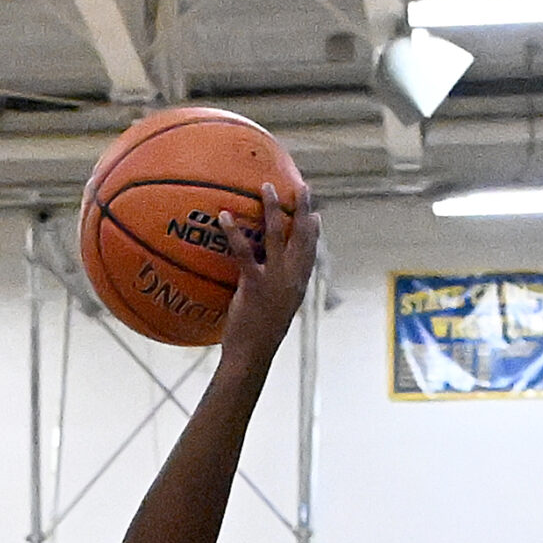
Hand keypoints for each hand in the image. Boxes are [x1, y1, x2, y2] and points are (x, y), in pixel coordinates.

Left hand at [219, 181, 318, 362]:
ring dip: (272, 208)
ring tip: (266, 187)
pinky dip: (234, 232)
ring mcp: (275, 279)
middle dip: (303, 209)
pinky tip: (225, 216)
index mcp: (298, 286)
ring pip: (277, 235)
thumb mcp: (274, 315)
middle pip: (302, 236)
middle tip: (303, 187)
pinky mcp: (255, 284)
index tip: (316, 214)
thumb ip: (276, 295)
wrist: (252, 356)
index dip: (314, 233)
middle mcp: (292, 278)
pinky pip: (244, 251)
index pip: (311, 254)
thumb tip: (266, 283)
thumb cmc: (258, 339)